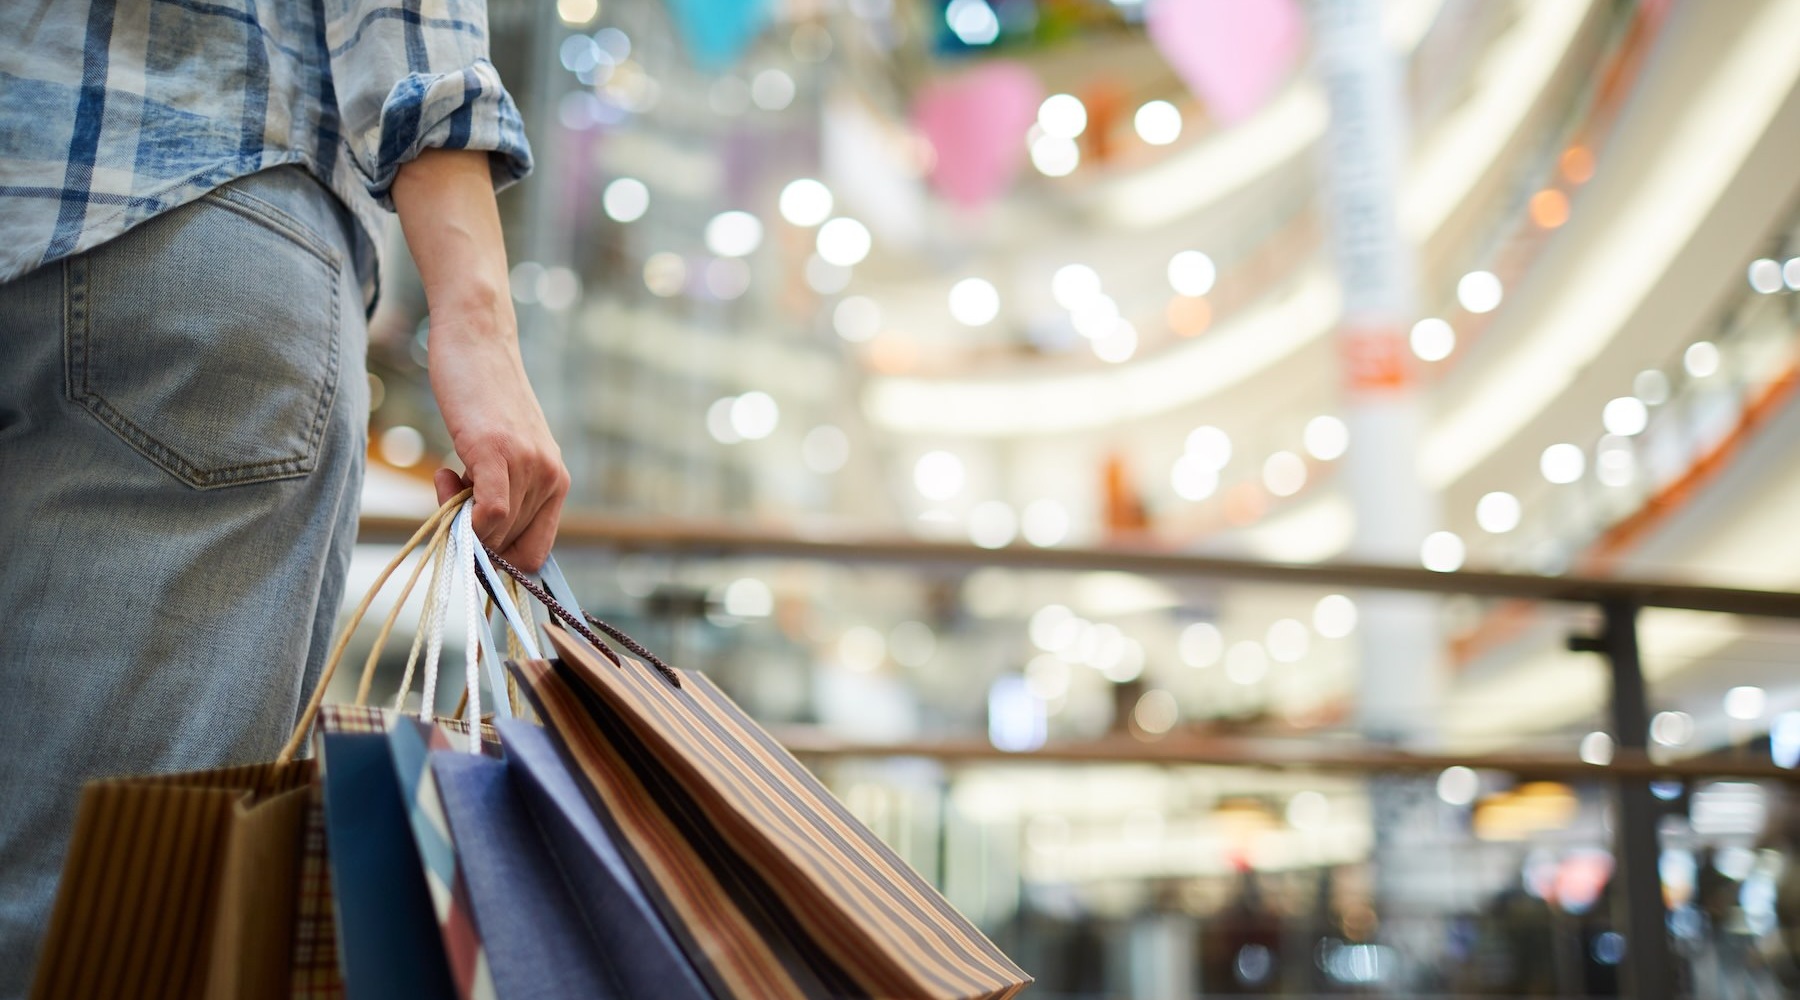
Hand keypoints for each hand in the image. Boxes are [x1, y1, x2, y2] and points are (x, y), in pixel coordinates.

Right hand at [427, 309, 568, 569]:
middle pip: (509, 547)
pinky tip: (446, 480)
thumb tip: (478, 540)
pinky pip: (490, 513)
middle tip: (450, 490)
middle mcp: (551, 477)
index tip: (469, 537)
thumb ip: (503, 492)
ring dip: (459, 516)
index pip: (535, 555)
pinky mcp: (498, 451)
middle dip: (473, 535)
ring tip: (448, 473)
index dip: (499, 561)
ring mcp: (528, 465)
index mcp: (557, 482)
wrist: (478, 339)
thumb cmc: (483, 398)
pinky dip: (468, 520)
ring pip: (496, 533)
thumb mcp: (505, 452)